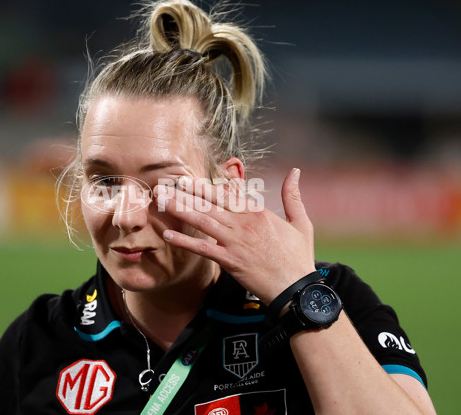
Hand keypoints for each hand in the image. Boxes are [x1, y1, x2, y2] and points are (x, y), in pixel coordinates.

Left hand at [154, 168, 315, 303]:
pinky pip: (203, 249)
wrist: (297, 288)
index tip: (184, 179)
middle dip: (182, 194)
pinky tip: (168, 234)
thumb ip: (293, 196)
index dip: (202, 186)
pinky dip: (185, 241)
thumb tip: (295, 171)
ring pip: (202, 221)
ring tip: (160, 202)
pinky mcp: (230, 261)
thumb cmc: (299, 257)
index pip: (225, 194)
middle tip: (160, 186)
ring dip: (179, 210)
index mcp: (257, 212)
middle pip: (207, 204)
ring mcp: (235, 242)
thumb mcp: (301, 222)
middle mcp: (243, 224)